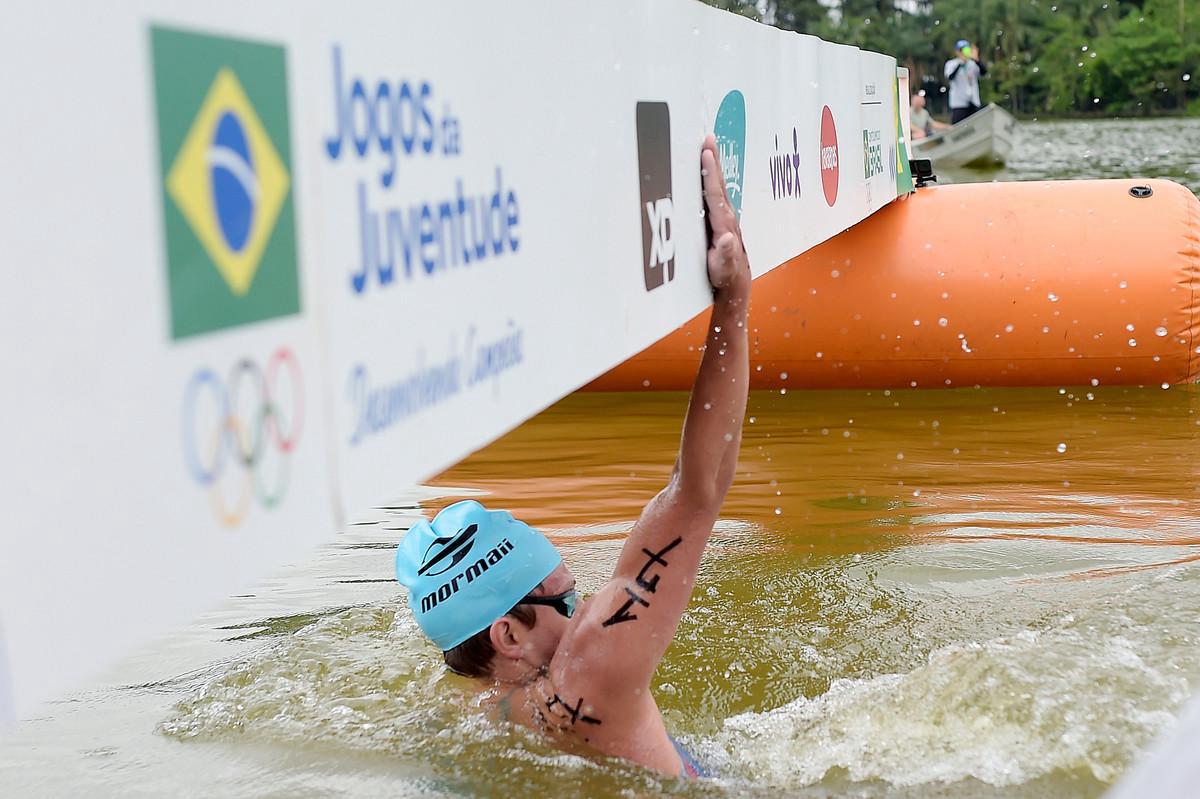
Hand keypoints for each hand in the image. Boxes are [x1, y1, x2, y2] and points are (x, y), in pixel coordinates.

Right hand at [700, 135, 748, 292]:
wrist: (733, 280)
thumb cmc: (725, 274)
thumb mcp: (722, 268)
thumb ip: (725, 253)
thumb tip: (727, 238)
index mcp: (724, 225)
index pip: (715, 194)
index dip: (709, 174)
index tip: (706, 154)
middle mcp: (726, 216)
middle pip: (718, 183)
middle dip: (713, 160)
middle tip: (707, 138)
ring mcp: (723, 215)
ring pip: (716, 184)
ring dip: (712, 164)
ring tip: (707, 144)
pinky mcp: (718, 217)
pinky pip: (712, 191)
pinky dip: (709, 176)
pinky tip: (704, 166)